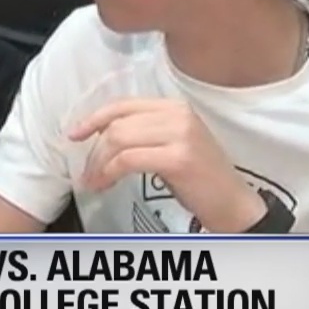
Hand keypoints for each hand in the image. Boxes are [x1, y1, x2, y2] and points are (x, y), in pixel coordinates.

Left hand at [68, 98, 265, 231]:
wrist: (233, 204)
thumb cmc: (200, 180)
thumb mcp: (172, 145)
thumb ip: (144, 133)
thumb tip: (102, 136)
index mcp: (175, 107)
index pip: (124, 105)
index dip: (95, 117)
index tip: (75, 134)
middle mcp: (178, 114)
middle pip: (117, 124)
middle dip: (95, 150)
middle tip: (88, 173)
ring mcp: (180, 134)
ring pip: (118, 140)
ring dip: (99, 164)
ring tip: (94, 181)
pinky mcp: (178, 158)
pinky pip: (128, 159)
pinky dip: (109, 172)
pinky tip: (105, 184)